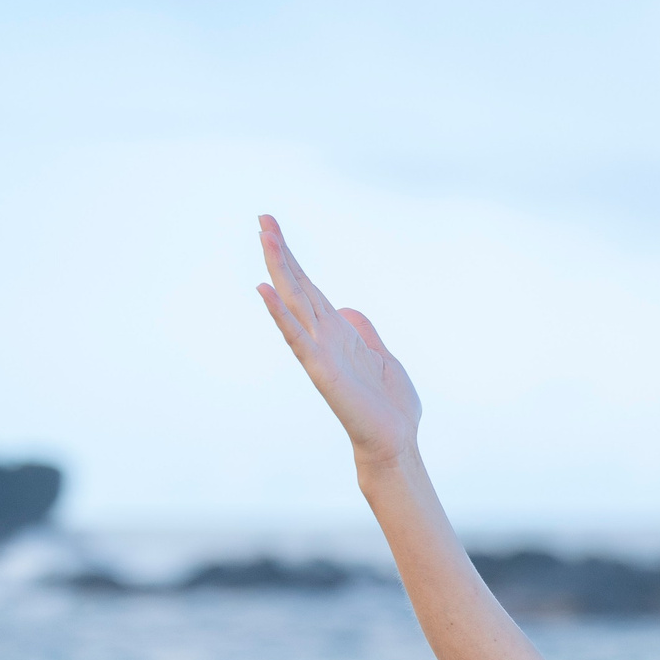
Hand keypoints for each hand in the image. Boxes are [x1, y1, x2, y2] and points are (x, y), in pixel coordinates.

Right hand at [255, 215, 421, 468]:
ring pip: (294, 303)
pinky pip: (297, 338)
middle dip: (282, 253)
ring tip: (264, 236)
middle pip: (298, 287)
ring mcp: (320, 352)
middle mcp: (324, 337)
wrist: (395, 441)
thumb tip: (346, 309)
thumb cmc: (389, 407)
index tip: (274, 229)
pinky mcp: (322, 370)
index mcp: (339, 333)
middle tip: (263, 218)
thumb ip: (363, 332)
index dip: (295, 261)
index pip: (310, 289)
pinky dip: (280, 315)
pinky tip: (264, 291)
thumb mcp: (382, 357)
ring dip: (279, 269)